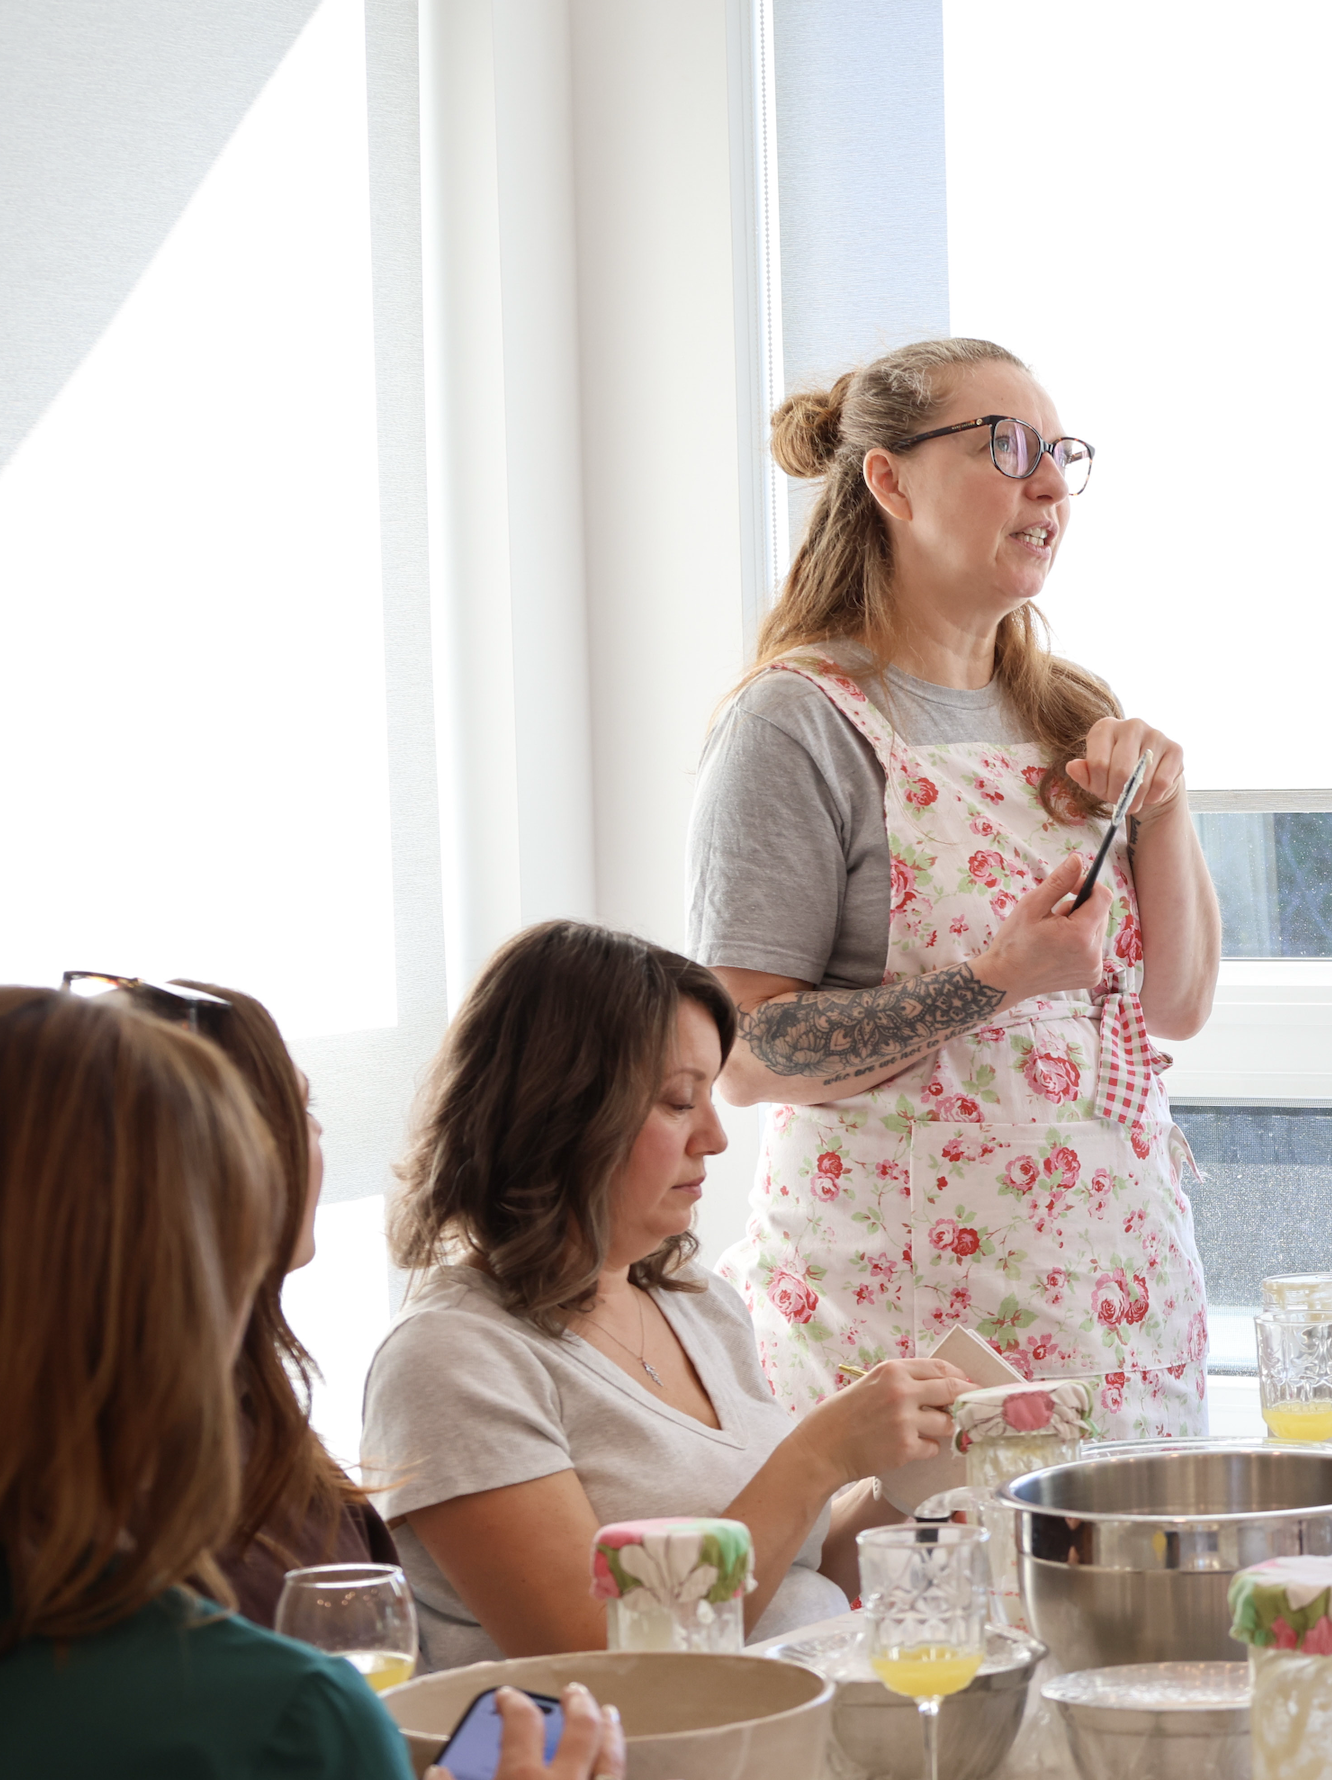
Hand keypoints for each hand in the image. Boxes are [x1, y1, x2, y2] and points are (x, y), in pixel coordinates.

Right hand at [428, 1682, 625, 1779]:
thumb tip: (439, 1771)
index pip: (521, 1723)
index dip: (513, 1702)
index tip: (507, 1695)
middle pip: (581, 1729)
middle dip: (578, 1704)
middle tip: (573, 1690)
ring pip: (612, 1759)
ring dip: (611, 1733)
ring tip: (610, 1715)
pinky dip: (617, 1770)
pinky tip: (614, 1768)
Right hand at [796, 1358, 972, 1487]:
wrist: (823, 1447)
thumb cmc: (843, 1414)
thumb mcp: (871, 1383)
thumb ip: (902, 1382)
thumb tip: (938, 1389)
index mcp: (892, 1370)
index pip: (940, 1368)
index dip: (960, 1377)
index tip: (969, 1385)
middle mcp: (902, 1391)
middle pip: (952, 1391)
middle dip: (966, 1399)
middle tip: (973, 1407)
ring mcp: (905, 1420)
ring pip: (947, 1423)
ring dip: (944, 1428)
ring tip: (929, 1431)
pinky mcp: (906, 1447)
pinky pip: (933, 1447)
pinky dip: (927, 1448)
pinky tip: (910, 1447)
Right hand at [973, 853, 1111, 1005]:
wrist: (1005, 979)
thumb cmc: (1014, 941)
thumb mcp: (1031, 906)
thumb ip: (1058, 882)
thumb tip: (1077, 859)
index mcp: (1079, 935)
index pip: (1103, 897)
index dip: (1088, 885)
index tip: (1070, 886)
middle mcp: (1093, 954)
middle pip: (1102, 913)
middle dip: (1081, 907)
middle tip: (1054, 915)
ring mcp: (1094, 968)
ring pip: (1098, 930)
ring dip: (1081, 925)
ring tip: (1055, 933)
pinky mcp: (1092, 977)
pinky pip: (1094, 948)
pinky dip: (1081, 943)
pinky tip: (1059, 949)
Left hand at [1066, 717, 1183, 820]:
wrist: (1149, 776)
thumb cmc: (1115, 775)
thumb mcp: (1094, 776)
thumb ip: (1082, 773)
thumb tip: (1072, 767)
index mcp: (1105, 727)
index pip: (1098, 763)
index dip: (1099, 785)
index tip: (1101, 792)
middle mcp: (1131, 725)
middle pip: (1121, 771)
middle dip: (1118, 794)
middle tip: (1119, 801)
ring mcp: (1155, 734)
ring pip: (1142, 779)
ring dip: (1135, 799)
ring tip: (1133, 800)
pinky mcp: (1175, 748)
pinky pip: (1161, 782)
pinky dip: (1153, 796)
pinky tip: (1149, 794)